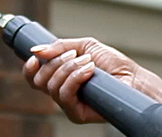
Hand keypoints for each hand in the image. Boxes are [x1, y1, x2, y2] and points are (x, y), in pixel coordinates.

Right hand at [22, 37, 139, 123]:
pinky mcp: (76, 114)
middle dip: (55, 63)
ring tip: (87, 62)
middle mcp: (61, 92)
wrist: (133, 78)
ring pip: (51, 87)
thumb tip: (35, 50)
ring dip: (69, 69)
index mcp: (59, 77)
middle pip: (39, 81)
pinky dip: (75, 79)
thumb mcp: (84, 46)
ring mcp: (68, 105)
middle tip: (74, 56)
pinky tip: (88, 71)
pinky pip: (64, 95)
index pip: (33, 78)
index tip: (35, 57)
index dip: (29, 69)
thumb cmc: (113, 64)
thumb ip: (58, 47)